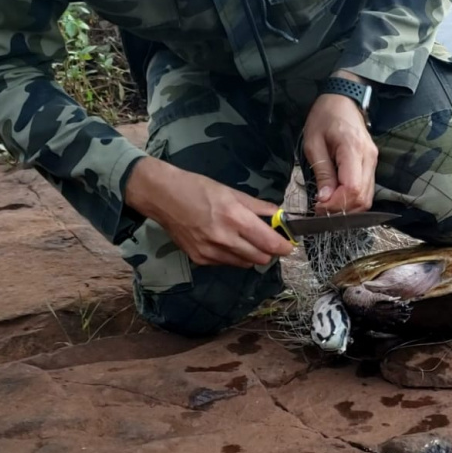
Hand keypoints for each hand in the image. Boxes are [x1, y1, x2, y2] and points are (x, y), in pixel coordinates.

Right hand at [124, 156, 293, 267]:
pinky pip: (228, 263)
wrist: (162, 197)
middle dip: (269, 251)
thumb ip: (258, 208)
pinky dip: (233, 255)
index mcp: (235, 218)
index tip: (288, 245)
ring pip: (245, 263)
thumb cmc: (198, 189)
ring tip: (244, 239)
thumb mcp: (232, 192)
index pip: (269, 243)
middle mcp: (224, 239)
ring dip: (251, 254)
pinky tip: (225, 241)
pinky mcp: (200, 259)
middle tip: (267, 240)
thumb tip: (280, 217)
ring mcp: (210, 252)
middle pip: (261, 258)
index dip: (283, 247)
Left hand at [303, 71, 377, 214]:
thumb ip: (322, 172)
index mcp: (352, 149)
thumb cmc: (324, 117)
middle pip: (363, 197)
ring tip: (328, 206)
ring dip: (348, 208)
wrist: (344, 99)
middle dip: (342, 210)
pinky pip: (367, 190)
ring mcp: (374, 162)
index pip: (352, 188)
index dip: (337, 203)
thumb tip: (325, 199)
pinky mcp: (372, 165)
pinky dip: (353, 200)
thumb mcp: (313, 143)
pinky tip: (337, 198)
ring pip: (367, 197)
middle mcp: (369, 158)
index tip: (319, 206)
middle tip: (321, 210)